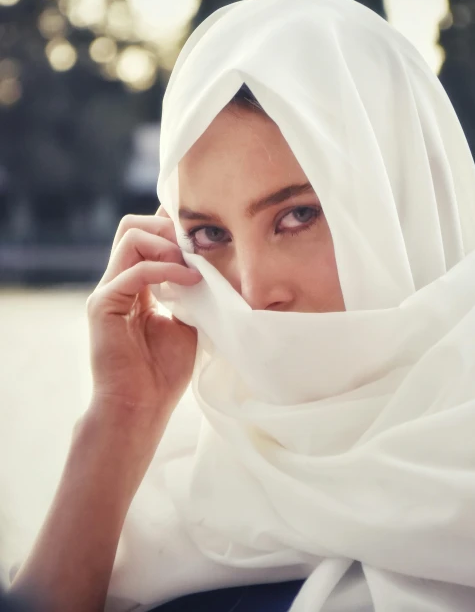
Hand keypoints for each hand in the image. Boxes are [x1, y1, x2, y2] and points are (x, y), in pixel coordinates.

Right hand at [86, 207, 201, 417]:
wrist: (140, 408)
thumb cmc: (163, 372)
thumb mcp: (187, 321)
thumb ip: (191, 291)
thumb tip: (213, 264)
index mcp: (135, 284)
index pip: (146, 236)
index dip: (172, 226)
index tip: (204, 232)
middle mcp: (117, 282)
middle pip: (133, 226)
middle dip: (168, 225)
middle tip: (198, 245)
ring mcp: (108, 290)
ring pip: (131, 236)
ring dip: (168, 243)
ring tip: (193, 263)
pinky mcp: (103, 304)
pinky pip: (134, 270)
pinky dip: (166, 269)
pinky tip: (190, 280)